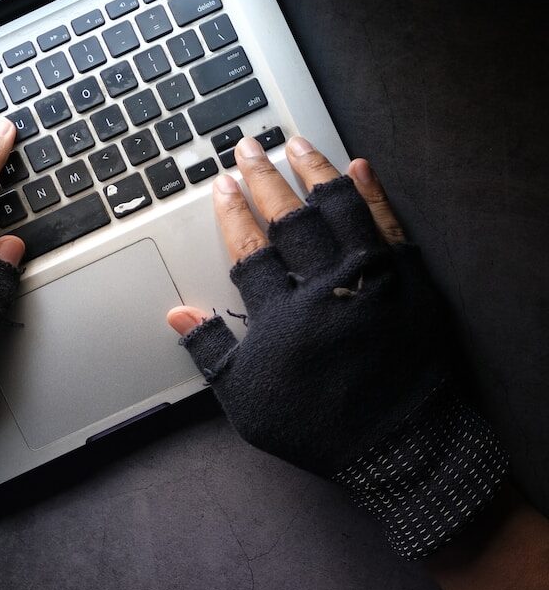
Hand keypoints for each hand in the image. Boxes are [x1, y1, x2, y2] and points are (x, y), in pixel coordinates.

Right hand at [167, 135, 507, 559]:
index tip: (221, 186)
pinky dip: (374, 192)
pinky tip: (359, 166)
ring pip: (340, 209)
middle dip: (264, 179)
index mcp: (282, 316)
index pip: (249, 249)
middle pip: (289, 219)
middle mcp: (326, 287)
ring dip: (315, 171)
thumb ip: (212, 351)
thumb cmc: (317, 426)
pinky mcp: (411, 280)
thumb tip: (178, 314)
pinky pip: (390, 224)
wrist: (399, 447)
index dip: (232, 213)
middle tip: (248, 148)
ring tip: (296, 143)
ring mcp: (373, 279)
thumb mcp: (247, 399)